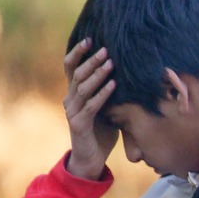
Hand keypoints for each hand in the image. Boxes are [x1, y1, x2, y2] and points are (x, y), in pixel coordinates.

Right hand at [61, 39, 118, 180]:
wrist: (91, 159)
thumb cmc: (101, 132)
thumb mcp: (107, 108)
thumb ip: (110, 92)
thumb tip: (129, 74)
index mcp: (74, 94)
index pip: (71, 67)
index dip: (78, 53)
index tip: (90, 38)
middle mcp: (69, 100)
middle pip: (77, 74)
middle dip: (91, 60)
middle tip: (105, 49)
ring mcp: (72, 112)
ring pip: (82, 88)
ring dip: (97, 74)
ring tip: (111, 63)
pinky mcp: (79, 124)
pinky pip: (91, 106)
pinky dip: (102, 94)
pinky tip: (114, 85)